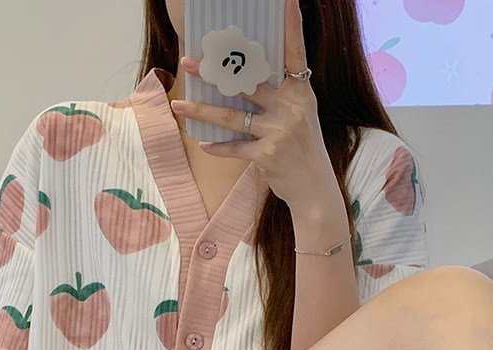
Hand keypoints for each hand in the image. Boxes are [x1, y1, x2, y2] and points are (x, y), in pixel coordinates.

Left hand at [170, 0, 341, 213]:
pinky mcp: (268, 154)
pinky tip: (203, 144)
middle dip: (215, 71)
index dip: (291, 27)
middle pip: (247, 82)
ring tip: (179, 104)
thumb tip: (245, 80)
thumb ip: (280, 97)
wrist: (314, 188)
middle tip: (189, 62)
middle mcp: (291, 107)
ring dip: (201, 111)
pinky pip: (235, 147)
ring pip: (231, 116)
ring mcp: (279, 131)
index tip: (287, 1)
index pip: (295, 53)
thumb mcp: (300, 116)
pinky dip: (218, 147)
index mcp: (300, 92)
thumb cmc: (303, 150)